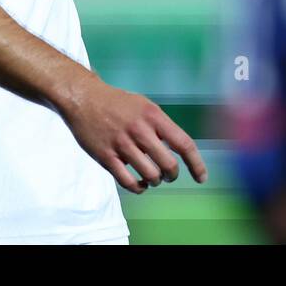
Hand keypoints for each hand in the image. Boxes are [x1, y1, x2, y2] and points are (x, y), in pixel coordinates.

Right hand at [60, 76, 207, 192]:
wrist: (84, 98)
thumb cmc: (118, 103)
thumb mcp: (145, 105)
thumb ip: (161, 125)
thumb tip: (179, 149)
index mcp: (153, 115)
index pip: (183, 143)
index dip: (196, 164)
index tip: (201, 177)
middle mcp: (140, 129)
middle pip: (168, 164)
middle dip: (172, 175)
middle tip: (169, 175)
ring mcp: (122, 144)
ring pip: (150, 175)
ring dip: (155, 181)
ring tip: (153, 178)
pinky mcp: (105, 156)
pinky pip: (127, 182)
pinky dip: (138, 188)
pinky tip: (139, 184)